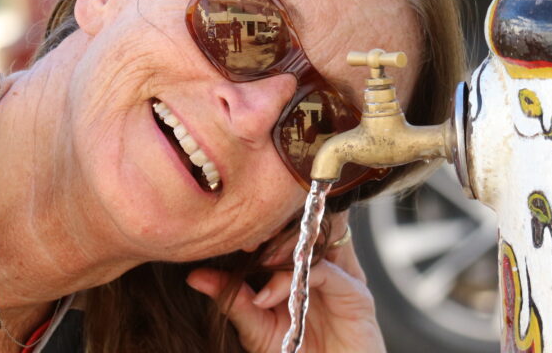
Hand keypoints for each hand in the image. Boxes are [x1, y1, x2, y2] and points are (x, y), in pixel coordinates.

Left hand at [186, 213, 385, 352]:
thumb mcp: (255, 327)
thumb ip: (231, 299)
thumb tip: (195, 276)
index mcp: (301, 262)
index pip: (283, 226)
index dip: (256, 227)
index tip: (227, 238)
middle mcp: (323, 262)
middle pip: (303, 224)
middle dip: (270, 230)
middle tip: (240, 245)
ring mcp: (342, 274)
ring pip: (314, 239)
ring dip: (280, 247)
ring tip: (255, 263)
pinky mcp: (356, 293)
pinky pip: (323, 272)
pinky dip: (291, 279)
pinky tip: (267, 297)